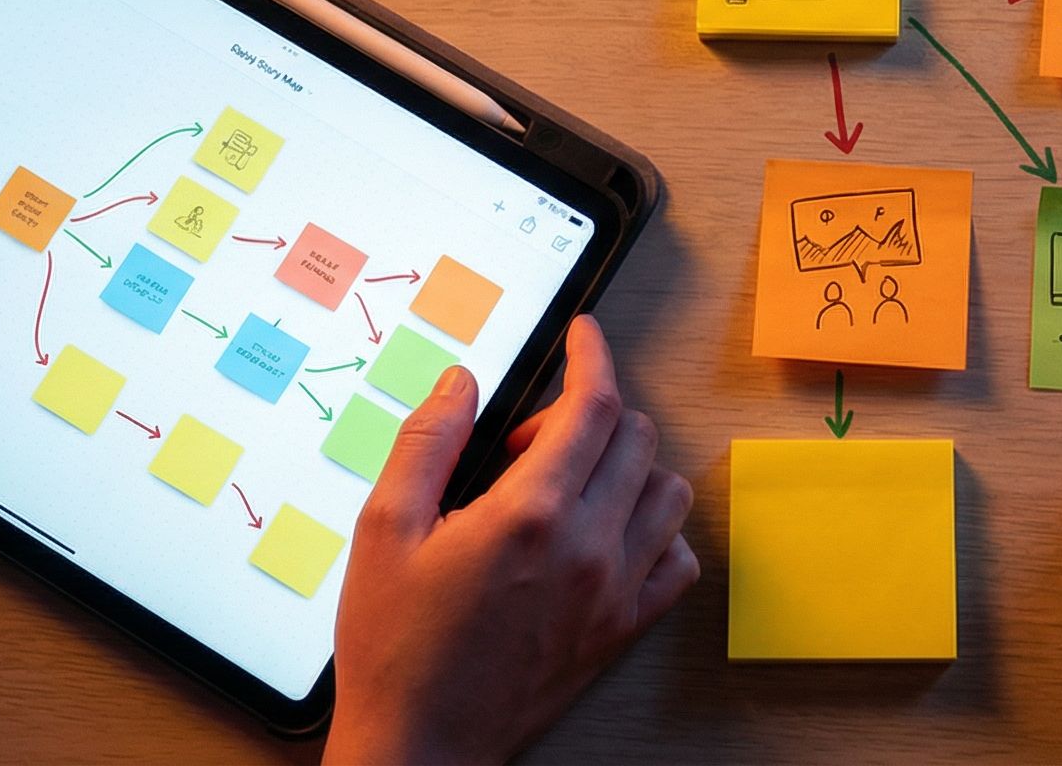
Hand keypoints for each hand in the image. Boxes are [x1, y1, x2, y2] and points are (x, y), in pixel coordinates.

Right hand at [329, 316, 695, 762]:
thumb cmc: (395, 644)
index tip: (583, 335)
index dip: (592, 354)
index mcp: (530, 513)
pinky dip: (655, 532)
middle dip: (588, 414)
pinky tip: (606, 535)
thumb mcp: (384, 529)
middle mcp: (588, 547)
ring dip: (627, 467)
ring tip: (567, 486)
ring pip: (666, 490)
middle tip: (526, 446)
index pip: (594, 404)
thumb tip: (460, 383)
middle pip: (635, 436)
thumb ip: (426, 443)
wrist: (420, 743)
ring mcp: (614, 590)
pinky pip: (677, 559)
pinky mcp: (623, 629)